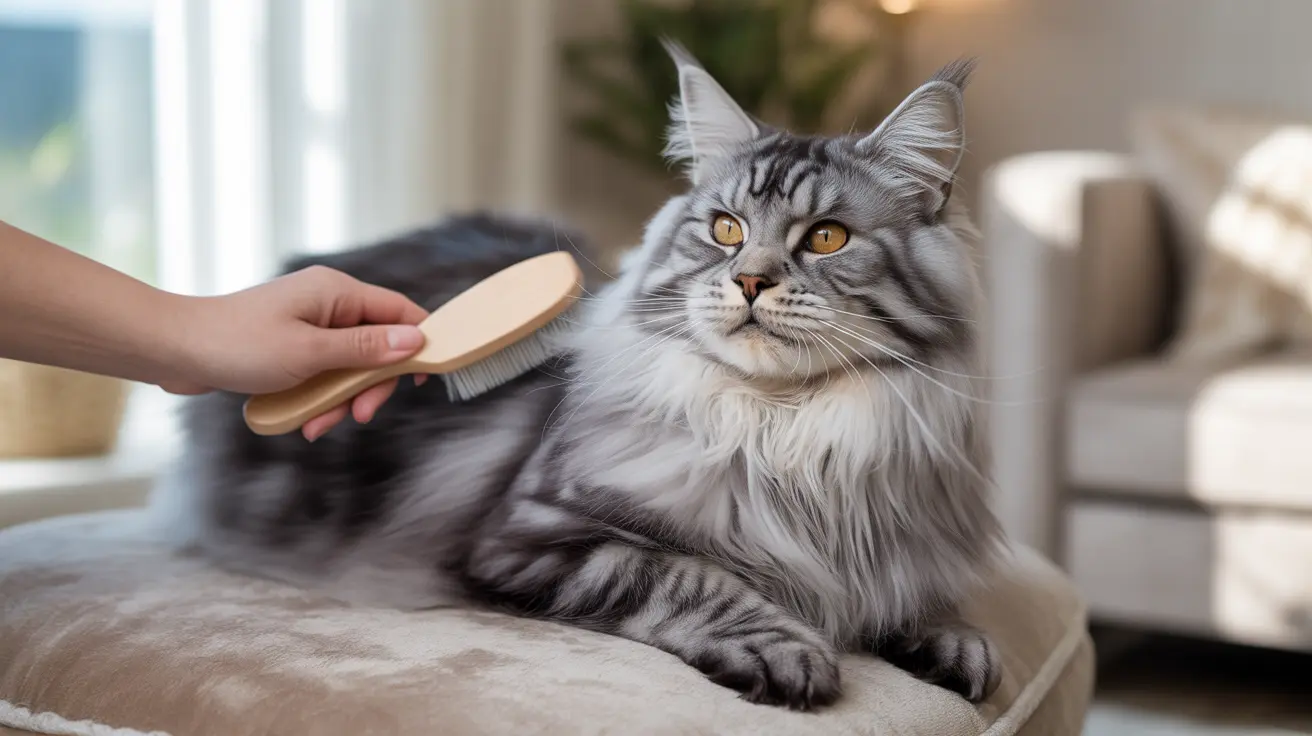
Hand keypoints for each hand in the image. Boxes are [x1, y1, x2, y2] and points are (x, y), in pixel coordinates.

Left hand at [165, 266, 429, 440]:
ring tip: (317, 425)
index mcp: (337, 293)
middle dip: (370, 385)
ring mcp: (309, 325)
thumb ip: (366, 348)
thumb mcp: (310, 353)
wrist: (175, 350)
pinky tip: (302, 420)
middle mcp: (328, 304)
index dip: (420, 343)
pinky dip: (319, 397)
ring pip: (350, 366)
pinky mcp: (293, 346)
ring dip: (340, 399)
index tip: (424, 379)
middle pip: (377, 345)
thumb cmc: (238, 345)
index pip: (400, 311)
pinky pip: (324, 373)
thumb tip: (415, 340)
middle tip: (359, 415)